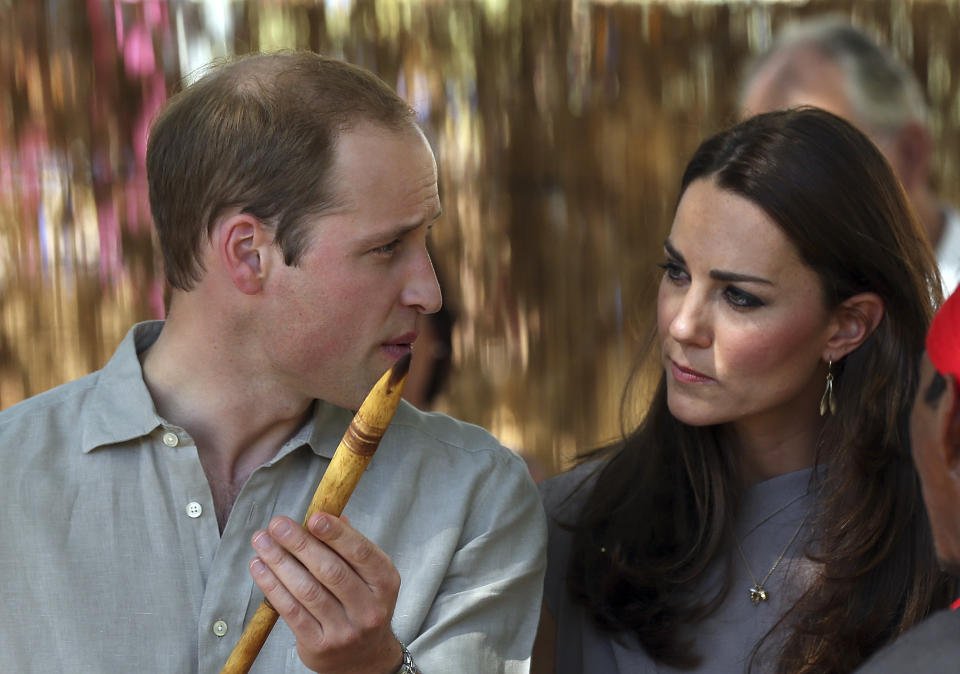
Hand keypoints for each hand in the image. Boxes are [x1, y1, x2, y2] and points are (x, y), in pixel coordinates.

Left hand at [249, 513, 402, 673]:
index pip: (361, 553)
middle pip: (331, 571)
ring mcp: (345, 630)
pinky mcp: (319, 645)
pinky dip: (272, 586)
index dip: (337, 534)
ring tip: (262, 541)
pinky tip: (260, 567)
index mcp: (385, 583)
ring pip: (307, 590)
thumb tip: (327, 514)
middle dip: (300, 544)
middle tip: (278, 524)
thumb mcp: (369, 576)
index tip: (314, 516)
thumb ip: (350, 546)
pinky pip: (291, 611)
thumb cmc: (362, 605)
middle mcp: (369, 608)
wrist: (365, 658)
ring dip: (280, 562)